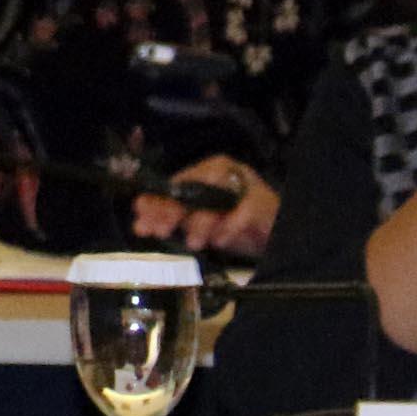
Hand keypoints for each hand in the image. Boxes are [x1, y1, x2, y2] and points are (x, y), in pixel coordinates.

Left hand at [132, 155, 277, 256]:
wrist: (275, 229)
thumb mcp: (199, 221)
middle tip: (160, 232)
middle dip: (172, 210)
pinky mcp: (262, 201)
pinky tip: (220, 241)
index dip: (156, 204)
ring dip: (201, 221)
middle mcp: (221, 172)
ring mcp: (243, 184)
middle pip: (191, 188)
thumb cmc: (233, 222)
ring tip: (193, 243)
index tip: (140, 222)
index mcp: (202, 172)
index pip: (173, 186)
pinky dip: (230, 226)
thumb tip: (140, 220)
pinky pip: (244, 211)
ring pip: (216, 197)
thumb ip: (172, 218)